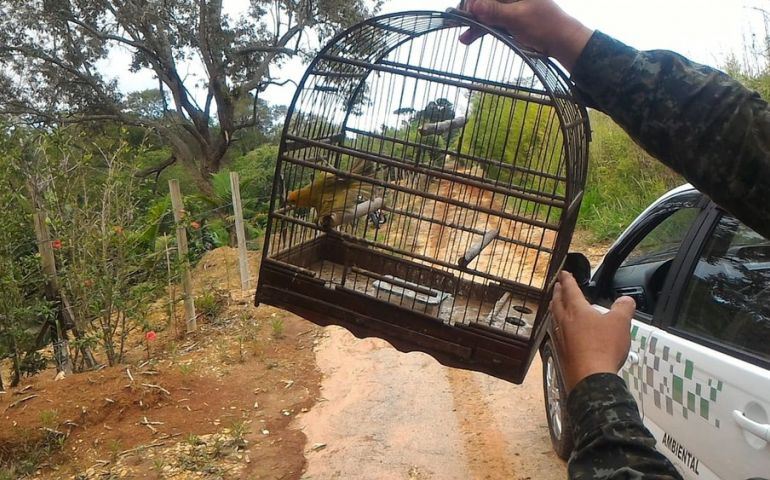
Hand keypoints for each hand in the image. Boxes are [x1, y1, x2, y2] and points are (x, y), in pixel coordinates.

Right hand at [457, 0, 592, 70]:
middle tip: (458, 24)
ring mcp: (509, 6)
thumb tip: (474, 5)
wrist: (561, 41)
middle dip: (471, 12)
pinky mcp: (509, 18)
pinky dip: (481, 29)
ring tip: (462, 38)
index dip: (474, 2)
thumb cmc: (545, 25)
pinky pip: (491, 21)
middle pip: (484, 1)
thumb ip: (494, 11)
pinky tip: (468, 38)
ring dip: (474, 24)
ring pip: (486, 12)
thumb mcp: (517, 17)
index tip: (464, 12)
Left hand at [549, 271, 635, 391]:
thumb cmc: (603, 348)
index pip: (570, 290)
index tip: (564, 273)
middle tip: (557, 286)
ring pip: (554, 317)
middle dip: (557, 292)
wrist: (590, 378)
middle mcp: (564, 321)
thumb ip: (624, 308)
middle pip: (557, 302)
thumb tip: (627, 300)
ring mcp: (559, 337)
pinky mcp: (560, 352)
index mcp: (577, 310)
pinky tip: (559, 331)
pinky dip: (556, 326)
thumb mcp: (620, 324)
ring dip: (555, 308)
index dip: (567, 280)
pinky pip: (555, 333)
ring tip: (555, 305)